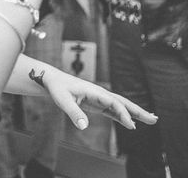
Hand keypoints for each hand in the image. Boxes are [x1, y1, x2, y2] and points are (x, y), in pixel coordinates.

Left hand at [42, 67, 157, 130]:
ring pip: (120, 106)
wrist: (53, 80)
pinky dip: (123, 116)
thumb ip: (73, 113)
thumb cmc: (57, 88)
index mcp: (94, 91)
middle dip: (138, 110)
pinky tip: (131, 123)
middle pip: (122, 102)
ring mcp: (99, 98)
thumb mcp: (63, 100)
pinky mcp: (96, 103)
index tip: (131, 125)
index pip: (113, 102)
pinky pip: (112, 110)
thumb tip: (83, 126)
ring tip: (150, 119)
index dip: (123, 113)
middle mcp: (99, 93)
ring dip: (134, 113)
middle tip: (154, 119)